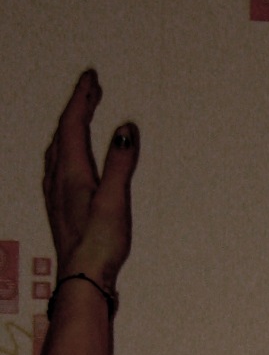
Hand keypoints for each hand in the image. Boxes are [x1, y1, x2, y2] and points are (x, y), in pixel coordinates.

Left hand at [42, 70, 138, 287]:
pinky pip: (58, 165)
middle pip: (63, 132)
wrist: (81, 278)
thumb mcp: (114, 200)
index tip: (91, 77)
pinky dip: (66, 148)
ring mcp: (56, 193)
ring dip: (69, 126)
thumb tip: (125, 129)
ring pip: (58, 148)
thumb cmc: (98, 243)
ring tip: (82, 114)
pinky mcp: (60, 207)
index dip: (81, 98)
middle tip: (91, 88)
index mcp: (71, 172)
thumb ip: (120, 163)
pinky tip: (71, 157)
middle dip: (76, 107)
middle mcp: (58, 179)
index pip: (72, 124)